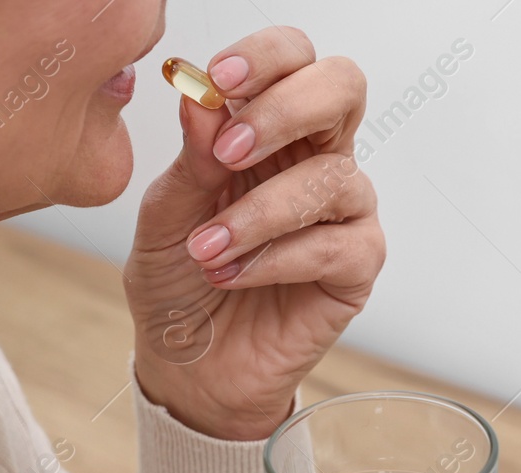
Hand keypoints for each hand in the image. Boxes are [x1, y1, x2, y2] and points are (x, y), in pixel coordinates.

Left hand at [124, 28, 383, 440]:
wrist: (189, 366)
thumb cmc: (179, 284)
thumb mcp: (164, 217)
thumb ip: (190, 159)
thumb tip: (202, 100)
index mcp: (271, 131)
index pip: (294, 61)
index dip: (267, 58)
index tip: (219, 81)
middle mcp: (316, 160)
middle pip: (343, 89)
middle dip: (287, 108)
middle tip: (230, 150)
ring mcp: (343, 214)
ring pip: (333, 178)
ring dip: (260, 212)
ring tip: (207, 248)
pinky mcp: (356, 269)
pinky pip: (335, 246)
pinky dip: (277, 258)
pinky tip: (235, 274)